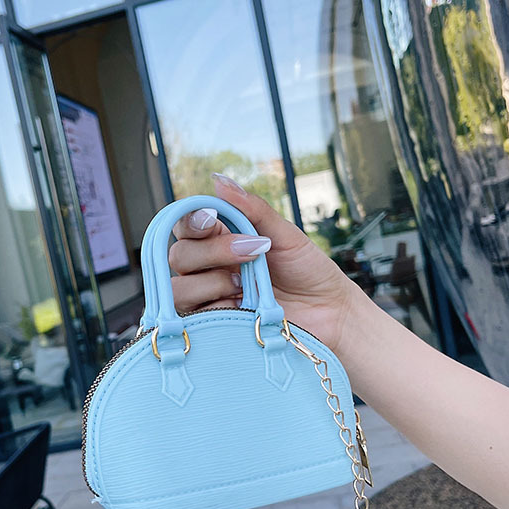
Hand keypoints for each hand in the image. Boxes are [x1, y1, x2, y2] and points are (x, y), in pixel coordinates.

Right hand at [169, 174, 362, 352]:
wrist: (330, 312)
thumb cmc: (309, 271)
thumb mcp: (285, 233)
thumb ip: (252, 209)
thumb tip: (219, 180)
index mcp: (221, 241)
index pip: (186, 226)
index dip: (191, 221)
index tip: (213, 220)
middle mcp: (209, 269)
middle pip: (178, 256)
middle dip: (212, 251)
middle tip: (252, 253)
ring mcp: (210, 300)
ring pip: (179, 289)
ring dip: (212, 283)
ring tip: (245, 285)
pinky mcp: (216, 328)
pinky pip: (195, 319)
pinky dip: (219, 307)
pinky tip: (245, 306)